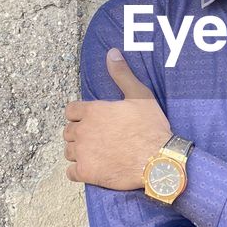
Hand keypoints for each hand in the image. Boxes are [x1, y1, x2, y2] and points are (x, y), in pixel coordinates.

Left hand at [64, 49, 170, 189]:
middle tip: (98, 138)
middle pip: (68, 132)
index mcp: (92, 111)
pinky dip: (79, 171)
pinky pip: (71, 172)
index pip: (71, 111)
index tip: (93, 120)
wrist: (158, 160)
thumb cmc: (150, 127)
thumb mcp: (140, 95)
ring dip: (79, 152)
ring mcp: (83, 153)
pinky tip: (93, 168)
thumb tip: (112, 53)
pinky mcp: (86, 173)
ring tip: (96, 153)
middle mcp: (83, 131)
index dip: (81, 115)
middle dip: (80, 134)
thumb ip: (122, 74)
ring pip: (69, 152)